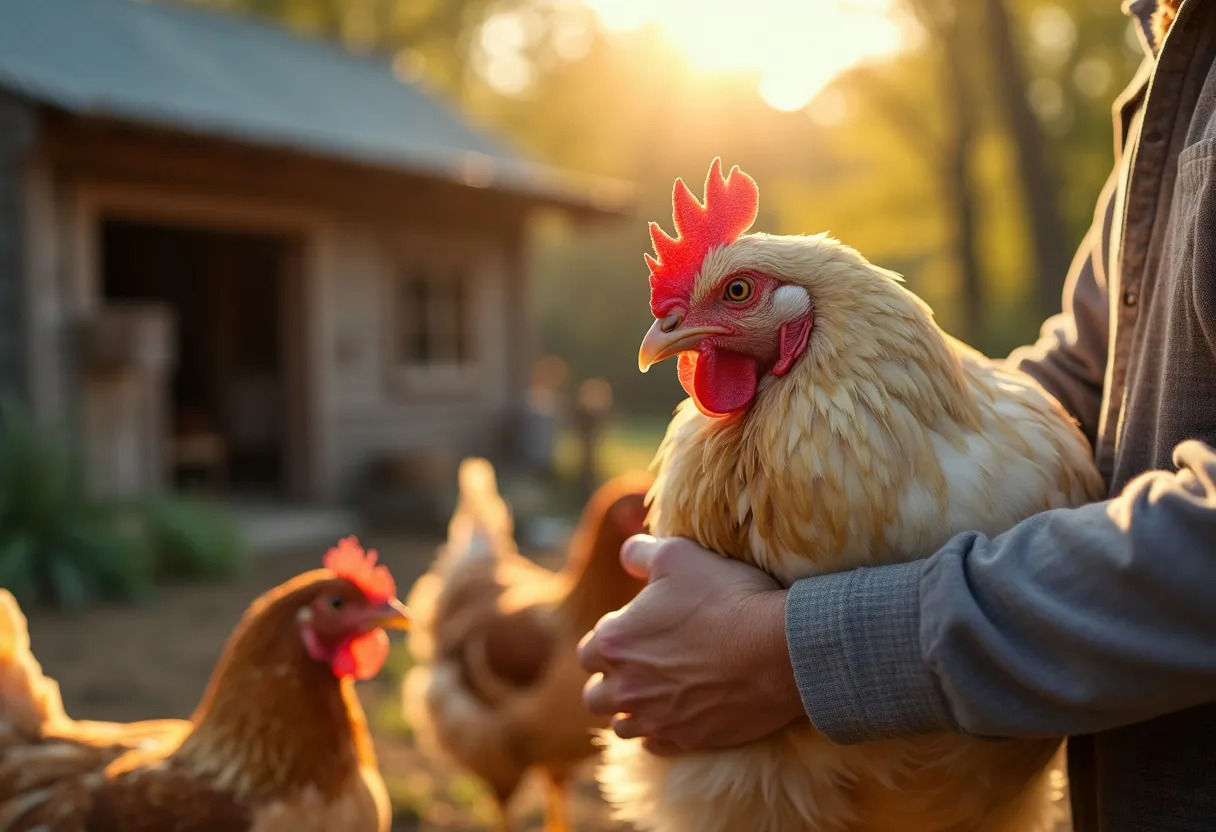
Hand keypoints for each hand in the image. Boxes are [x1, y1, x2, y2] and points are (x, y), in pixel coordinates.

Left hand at [578, 535, 805, 753]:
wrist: (778, 648)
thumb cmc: (726, 597)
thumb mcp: (677, 554)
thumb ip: (642, 553)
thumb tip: (628, 555)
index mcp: (615, 643)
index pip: (588, 651)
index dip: (608, 640)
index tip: (633, 632)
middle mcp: (626, 688)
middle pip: (596, 695)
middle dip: (611, 680)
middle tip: (639, 665)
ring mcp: (656, 719)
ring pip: (622, 725)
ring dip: (632, 710)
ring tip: (654, 693)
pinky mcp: (687, 739)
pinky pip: (654, 746)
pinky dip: (659, 732)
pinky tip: (675, 714)